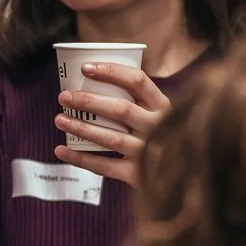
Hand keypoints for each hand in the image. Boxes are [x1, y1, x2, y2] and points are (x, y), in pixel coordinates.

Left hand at [56, 63, 169, 185]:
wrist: (185, 177)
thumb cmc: (165, 138)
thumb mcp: (163, 116)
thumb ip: (141, 102)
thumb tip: (95, 81)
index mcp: (165, 108)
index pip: (138, 81)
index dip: (111, 72)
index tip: (86, 68)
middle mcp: (160, 128)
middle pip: (121, 109)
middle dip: (88, 101)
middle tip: (64, 97)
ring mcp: (150, 153)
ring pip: (111, 138)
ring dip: (82, 127)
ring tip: (60, 119)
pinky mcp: (138, 175)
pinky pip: (105, 167)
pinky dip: (81, 159)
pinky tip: (62, 150)